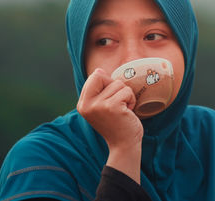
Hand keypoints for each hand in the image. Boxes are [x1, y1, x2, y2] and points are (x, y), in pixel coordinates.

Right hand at [77, 68, 141, 183]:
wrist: (124, 145)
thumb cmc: (117, 124)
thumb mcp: (102, 107)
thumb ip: (99, 91)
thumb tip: (99, 70)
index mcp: (82, 104)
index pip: (94, 76)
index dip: (107, 83)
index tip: (111, 98)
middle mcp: (87, 104)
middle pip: (103, 76)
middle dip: (116, 87)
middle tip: (118, 104)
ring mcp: (98, 105)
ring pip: (118, 84)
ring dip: (126, 96)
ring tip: (123, 110)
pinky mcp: (112, 107)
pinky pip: (127, 91)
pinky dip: (132, 100)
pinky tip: (128, 112)